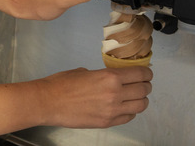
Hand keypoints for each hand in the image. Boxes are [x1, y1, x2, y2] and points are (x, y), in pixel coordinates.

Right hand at [36, 66, 152, 127]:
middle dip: (145, 86)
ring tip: (136, 96)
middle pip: (143, 90)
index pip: (140, 74)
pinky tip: (125, 107)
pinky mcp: (107, 123)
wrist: (48, 102)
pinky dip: (130, 112)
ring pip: (140, 106)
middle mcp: (115, 94)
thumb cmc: (61, 84)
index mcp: (109, 77)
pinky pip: (128, 117)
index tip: (146, 73)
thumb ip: (102, 75)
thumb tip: (110, 78)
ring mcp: (112, 111)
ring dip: (141, 100)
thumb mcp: (84, 71)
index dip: (146, 73)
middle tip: (142, 83)